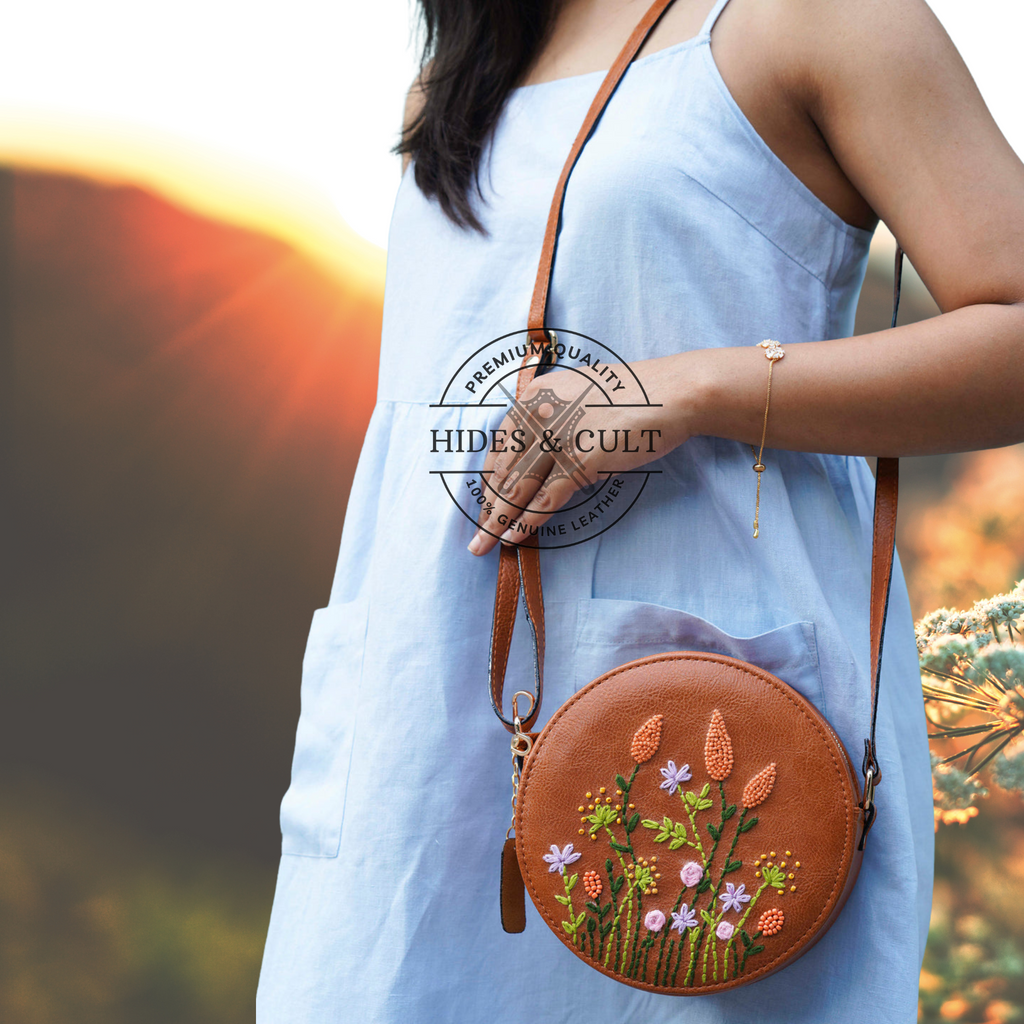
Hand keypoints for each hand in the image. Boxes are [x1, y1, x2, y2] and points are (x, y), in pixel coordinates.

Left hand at [467, 353, 692, 555]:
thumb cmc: (630, 395)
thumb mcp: (575, 394)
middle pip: (503, 470)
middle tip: (474, 537)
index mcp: (533, 397)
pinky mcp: (580, 461)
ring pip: (518, 488)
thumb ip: (549, 416)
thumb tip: (531, 451)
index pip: (500, 446)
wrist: (670, 393)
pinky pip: (545, 499)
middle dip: (487, 508)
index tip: (483, 504)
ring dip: (497, 522)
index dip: (488, 481)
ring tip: (482, 547)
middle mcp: (538, 415)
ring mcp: (557, 438)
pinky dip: (526, 523)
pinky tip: (512, 539)